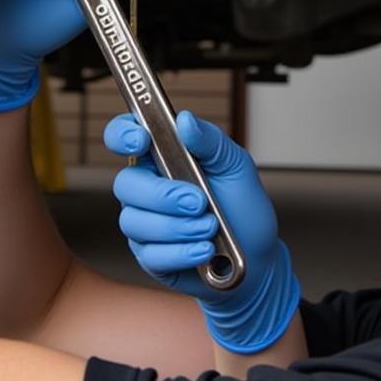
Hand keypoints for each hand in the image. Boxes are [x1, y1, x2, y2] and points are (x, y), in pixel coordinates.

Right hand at [105, 110, 299, 354]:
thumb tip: (185, 120)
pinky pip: (149, 253)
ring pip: (135, 221)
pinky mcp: (149, 256)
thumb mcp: (236, 167)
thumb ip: (211, 141)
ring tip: (211, 228)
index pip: (124, 135)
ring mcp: (144, 222)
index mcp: (163, 156)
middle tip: (199, 202)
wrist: (258, 260)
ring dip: (177, 227)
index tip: (141, 140)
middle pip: (125, 184)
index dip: (122, 134)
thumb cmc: (244, 209)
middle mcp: (147, 187)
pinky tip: (205, 250)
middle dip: (162, 195)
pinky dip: (181, 252)